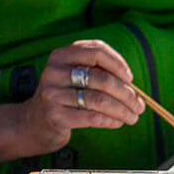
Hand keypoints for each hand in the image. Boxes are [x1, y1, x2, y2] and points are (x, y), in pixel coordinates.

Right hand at [0, 40, 143, 163]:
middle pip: (102, 79)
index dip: (118, 63)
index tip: (130, 78)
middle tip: (139, 106)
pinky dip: (110, 121)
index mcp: (61, 55)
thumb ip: (98, 73)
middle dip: (127, 94)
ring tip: (133, 117)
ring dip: (123, 110)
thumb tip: (133, 87)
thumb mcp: (74, 77)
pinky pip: (92, 117)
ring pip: (99, 100)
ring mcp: (52, 93)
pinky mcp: (54, 115)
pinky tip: (117, 123)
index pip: (96, 50)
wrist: (34, 122)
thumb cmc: (64, 97)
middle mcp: (54, 71)